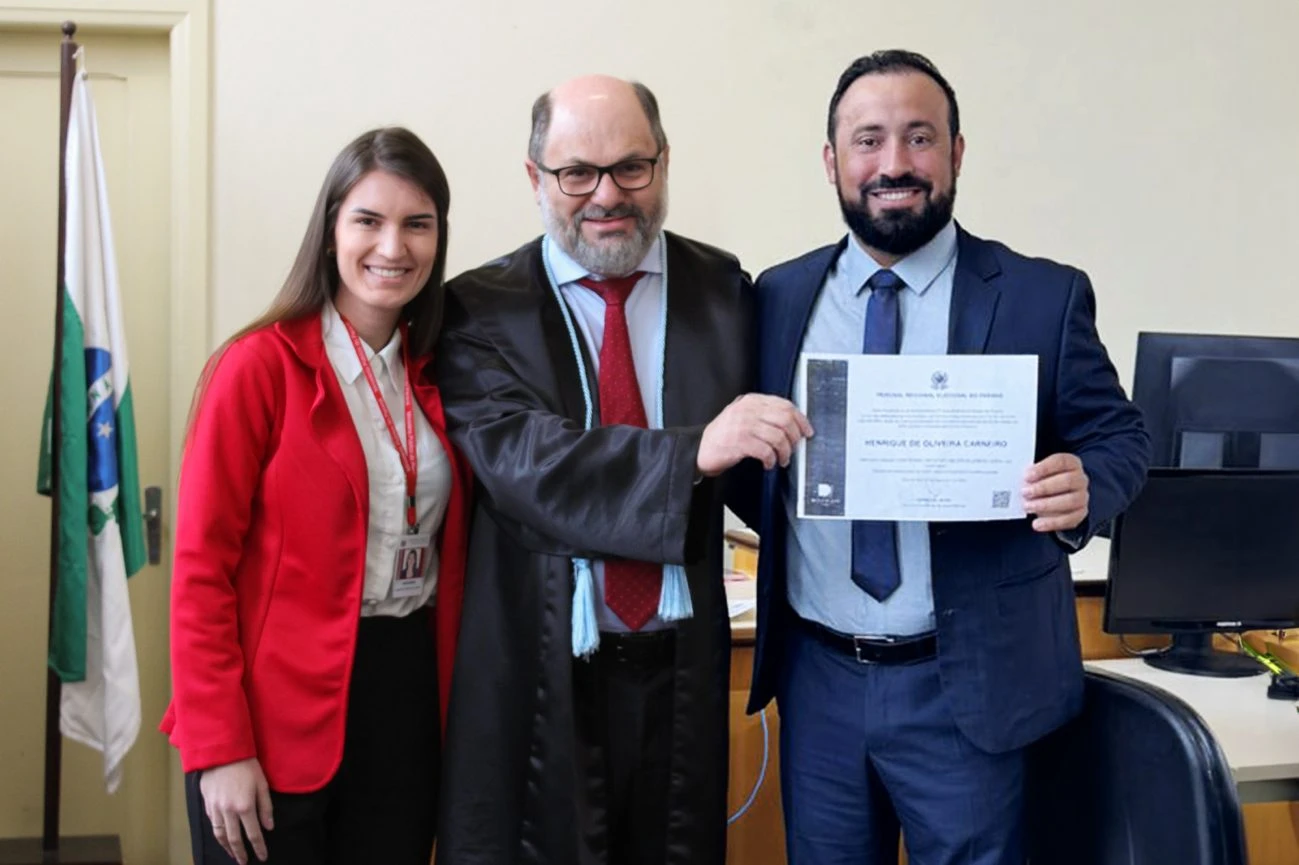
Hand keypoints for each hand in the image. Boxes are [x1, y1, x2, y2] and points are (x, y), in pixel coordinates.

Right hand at [199, 757, 273, 863]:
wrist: (222, 752)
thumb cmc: (247, 765)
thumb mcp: (262, 784)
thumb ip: (266, 807)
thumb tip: (268, 827)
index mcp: (245, 806)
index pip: (253, 834)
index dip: (258, 847)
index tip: (262, 857)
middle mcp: (229, 811)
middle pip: (234, 839)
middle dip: (241, 853)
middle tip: (245, 862)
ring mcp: (216, 808)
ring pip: (220, 834)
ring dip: (227, 847)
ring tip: (233, 855)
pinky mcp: (207, 804)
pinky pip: (212, 824)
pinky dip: (217, 834)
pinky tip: (222, 837)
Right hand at [697, 394, 813, 475]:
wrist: (700, 450)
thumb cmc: (723, 436)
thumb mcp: (743, 416)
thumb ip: (763, 415)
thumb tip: (793, 424)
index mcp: (751, 401)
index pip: (784, 404)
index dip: (800, 419)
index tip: (806, 431)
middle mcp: (747, 410)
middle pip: (785, 419)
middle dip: (795, 437)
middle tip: (794, 448)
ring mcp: (742, 425)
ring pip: (778, 436)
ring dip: (785, 452)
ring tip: (782, 459)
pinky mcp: (739, 441)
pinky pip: (766, 451)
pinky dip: (771, 460)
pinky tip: (769, 463)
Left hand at [1022, 453, 1088, 532]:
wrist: (1058, 496)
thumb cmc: (1046, 481)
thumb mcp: (1039, 474)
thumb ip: (1032, 475)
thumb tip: (1019, 481)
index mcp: (1071, 463)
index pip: (1061, 461)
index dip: (1044, 468)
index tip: (1027, 475)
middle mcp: (1080, 479)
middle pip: (1067, 481)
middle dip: (1044, 487)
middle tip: (1025, 492)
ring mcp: (1082, 497)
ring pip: (1070, 500)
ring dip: (1046, 505)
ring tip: (1028, 507)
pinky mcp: (1080, 514)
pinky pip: (1069, 519)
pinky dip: (1051, 523)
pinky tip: (1037, 524)